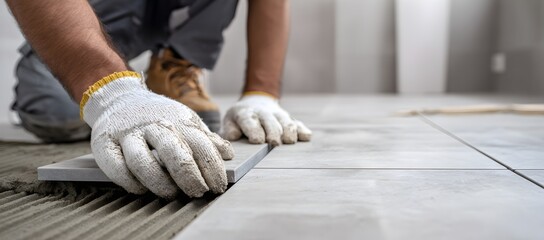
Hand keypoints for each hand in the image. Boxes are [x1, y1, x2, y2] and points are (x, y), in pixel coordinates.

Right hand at [81, 71, 233, 198]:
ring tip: (172, 194)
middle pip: (174, 152)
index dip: (212, 168)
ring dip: (160, 183)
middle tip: (199, 192)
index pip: (200, 144)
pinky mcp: (104, 143)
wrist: (119, 98)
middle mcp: (153, 125)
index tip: (218, 186)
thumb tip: (228, 154)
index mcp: (177, 119)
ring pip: (142, 162)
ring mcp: (128, 134)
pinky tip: (142, 189)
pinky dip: (130, 183)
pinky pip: (116, 168)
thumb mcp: (184, 120)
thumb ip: (204, 138)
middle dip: (189, 177)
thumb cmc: (158, 116)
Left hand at [222, 94, 311, 144]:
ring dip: (288, 131)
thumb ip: (228, 130)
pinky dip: (302, 130)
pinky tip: (305, 136)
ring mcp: (278, 116)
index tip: (257, 141)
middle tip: (274, 143)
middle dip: (273, 132)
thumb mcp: (229, 121)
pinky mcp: (288, 119)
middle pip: (270, 122)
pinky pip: (297, 124)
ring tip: (289, 141)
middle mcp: (263, 113)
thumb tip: (234, 137)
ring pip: (286, 122)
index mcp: (246, 114)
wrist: (256, 101)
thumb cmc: (239, 119)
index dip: (254, 130)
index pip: (250, 121)